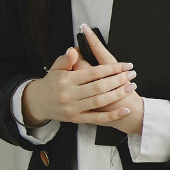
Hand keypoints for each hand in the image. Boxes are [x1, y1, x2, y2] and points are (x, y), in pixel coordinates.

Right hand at [21, 25, 136, 128]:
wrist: (39, 102)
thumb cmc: (51, 84)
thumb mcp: (55, 68)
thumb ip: (66, 59)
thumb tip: (74, 50)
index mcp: (65, 80)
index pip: (93, 72)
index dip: (111, 69)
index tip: (124, 65)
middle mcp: (69, 95)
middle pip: (99, 87)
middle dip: (118, 80)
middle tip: (131, 74)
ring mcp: (73, 108)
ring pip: (100, 101)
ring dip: (118, 94)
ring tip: (130, 87)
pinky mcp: (76, 119)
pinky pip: (97, 118)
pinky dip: (112, 116)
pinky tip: (124, 110)